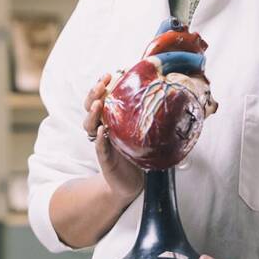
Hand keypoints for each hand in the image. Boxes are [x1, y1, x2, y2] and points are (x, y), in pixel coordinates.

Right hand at [82, 73, 142, 203]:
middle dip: (93, 95)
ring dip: (93, 114)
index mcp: (110, 120)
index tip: (107, 75)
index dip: (99, 87)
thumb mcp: (140, 131)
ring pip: (90, 126)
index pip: (99, 99)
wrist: (131, 182)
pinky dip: (99, 139)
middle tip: (100, 85)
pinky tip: (101, 131)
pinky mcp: (105, 159)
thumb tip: (168, 94)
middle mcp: (102, 129)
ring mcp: (101, 144)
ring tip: (98, 104)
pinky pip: (99, 147)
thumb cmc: (136, 154)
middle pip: (90, 108)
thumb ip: (146, 115)